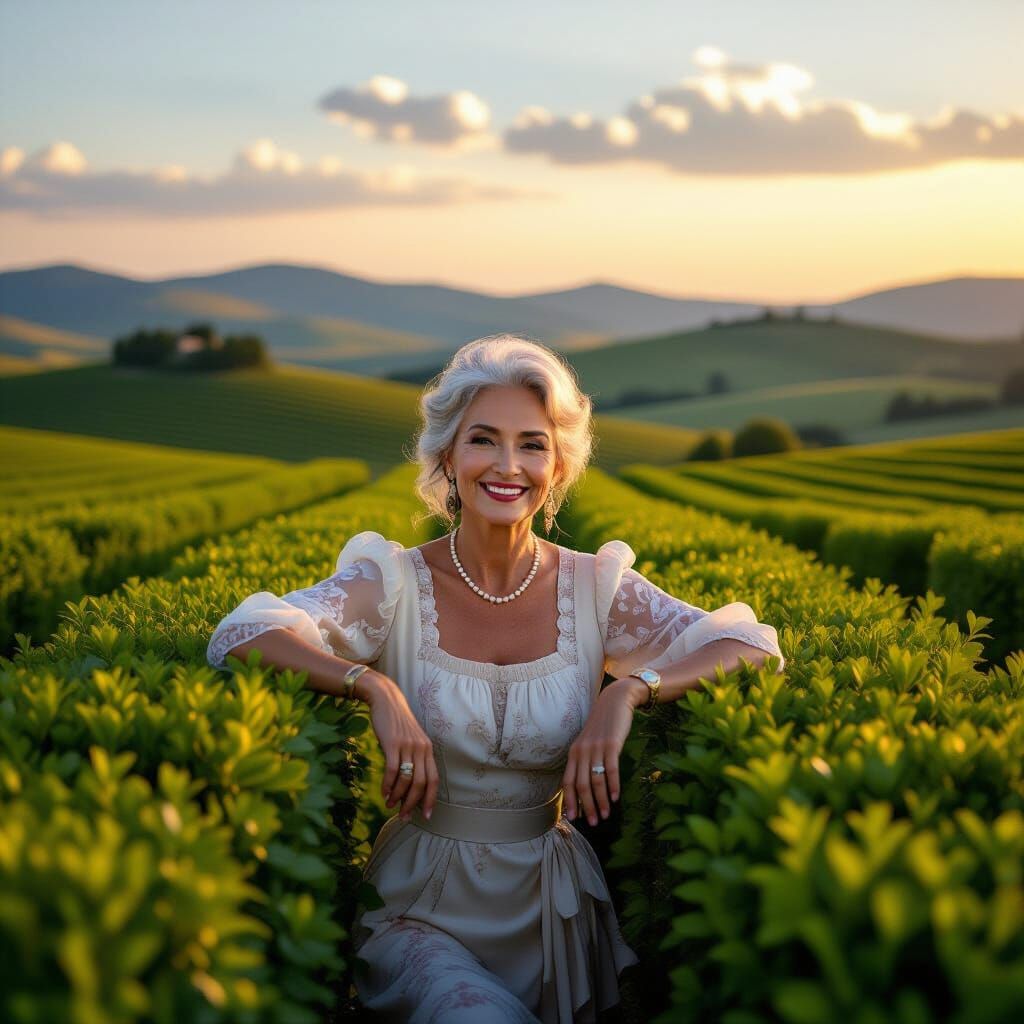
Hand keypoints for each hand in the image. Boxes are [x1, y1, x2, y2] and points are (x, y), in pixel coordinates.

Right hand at [365, 673, 438, 821]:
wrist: (386, 700)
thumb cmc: (396, 724)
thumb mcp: (410, 740)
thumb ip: (413, 759)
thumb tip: (408, 786)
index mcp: (428, 749)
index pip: (434, 780)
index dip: (430, 799)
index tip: (425, 815)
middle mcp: (421, 748)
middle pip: (421, 784)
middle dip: (412, 804)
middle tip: (403, 817)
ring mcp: (407, 746)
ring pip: (406, 780)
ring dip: (397, 797)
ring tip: (390, 805)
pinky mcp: (393, 743)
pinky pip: (392, 771)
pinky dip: (388, 786)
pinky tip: (384, 793)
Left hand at [560, 679, 639, 826]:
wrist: (615, 701)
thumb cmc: (602, 726)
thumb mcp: (588, 742)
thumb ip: (584, 761)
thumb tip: (584, 786)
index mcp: (574, 753)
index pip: (568, 782)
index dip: (570, 801)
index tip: (574, 819)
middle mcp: (582, 751)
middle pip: (581, 785)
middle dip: (587, 807)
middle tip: (594, 823)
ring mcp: (596, 747)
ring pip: (595, 780)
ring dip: (601, 801)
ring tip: (606, 815)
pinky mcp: (611, 744)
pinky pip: (611, 769)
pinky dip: (612, 786)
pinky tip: (616, 798)